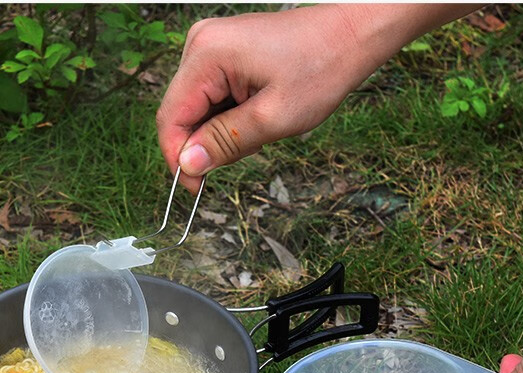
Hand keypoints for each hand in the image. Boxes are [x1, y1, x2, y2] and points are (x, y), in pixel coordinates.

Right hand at [156, 4, 480, 192]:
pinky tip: (255, 116)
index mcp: (207, 55)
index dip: (178, 158)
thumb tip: (188, 165)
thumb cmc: (320, 68)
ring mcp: (211, 47)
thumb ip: (225, 142)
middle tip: (240, 156)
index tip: (195, 187)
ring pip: (196, 109)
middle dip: (203, 145)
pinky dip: (228, 117)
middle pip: (181, 113)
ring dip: (219, 132)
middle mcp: (200, 45)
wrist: (351, 34)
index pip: (171, 118)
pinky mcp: (223, 53)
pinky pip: (211, 97)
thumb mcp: (272, 117)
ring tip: (258, 130)